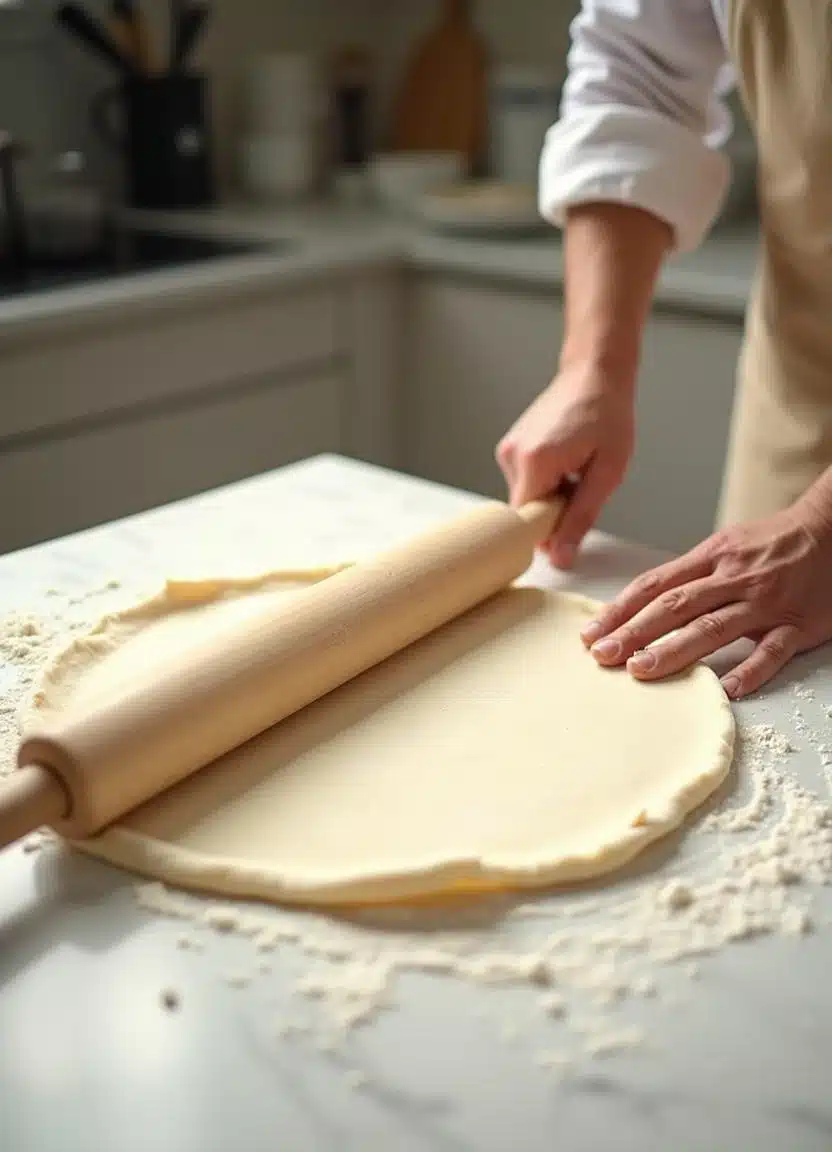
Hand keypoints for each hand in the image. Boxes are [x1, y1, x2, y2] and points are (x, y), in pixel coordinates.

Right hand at [496, 360, 634, 567]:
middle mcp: (512, 456)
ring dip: (551, 497)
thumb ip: (581, 518)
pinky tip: (564, 463)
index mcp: (535, 462)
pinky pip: (524, 483)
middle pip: (526, 512)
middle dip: (554, 512)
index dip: (550, 533)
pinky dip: (545, 483)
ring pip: (526, 499)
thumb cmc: (607, 417)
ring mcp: (508, 450)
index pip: (526, 524)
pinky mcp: (510, 447)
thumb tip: (560, 558)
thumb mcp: (607, 473)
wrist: (595, 374)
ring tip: (576, 470)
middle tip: (583, 487)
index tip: (573, 522)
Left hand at [581, 499, 831, 698]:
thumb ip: (689, 576)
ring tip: (642, 670)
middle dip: (634, 632)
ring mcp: (766, 602)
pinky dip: (751, 670)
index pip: (655, 585)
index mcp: (712, 557)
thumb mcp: (726, 546)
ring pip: (714, 627)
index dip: (620, 609)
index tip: (591, 632)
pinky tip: (728, 690)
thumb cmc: (772, 543)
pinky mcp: (799, 623)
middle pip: (676, 606)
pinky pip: (773, 650)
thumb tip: (640, 605)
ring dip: (676, 650)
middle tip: (603, 656)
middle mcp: (734, 578)